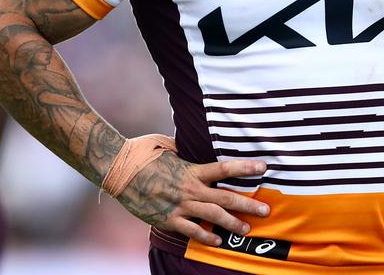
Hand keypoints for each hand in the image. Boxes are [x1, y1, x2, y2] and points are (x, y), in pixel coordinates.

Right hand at [117, 154, 270, 246]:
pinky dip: (206, 236)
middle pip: (225, 197)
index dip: (246, 168)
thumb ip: (182, 150)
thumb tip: (189, 142)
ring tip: (247, 229)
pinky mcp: (167, 218)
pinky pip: (191, 231)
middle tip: (266, 210)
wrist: (117, 170)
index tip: (264, 167)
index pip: (225, 168)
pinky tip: (217, 241)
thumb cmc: (141, 153)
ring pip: (213, 216)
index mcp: (191, 169)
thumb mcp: (166, 145)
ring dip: (232, 223)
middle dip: (248, 204)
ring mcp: (179, 205)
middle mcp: (189, 188)